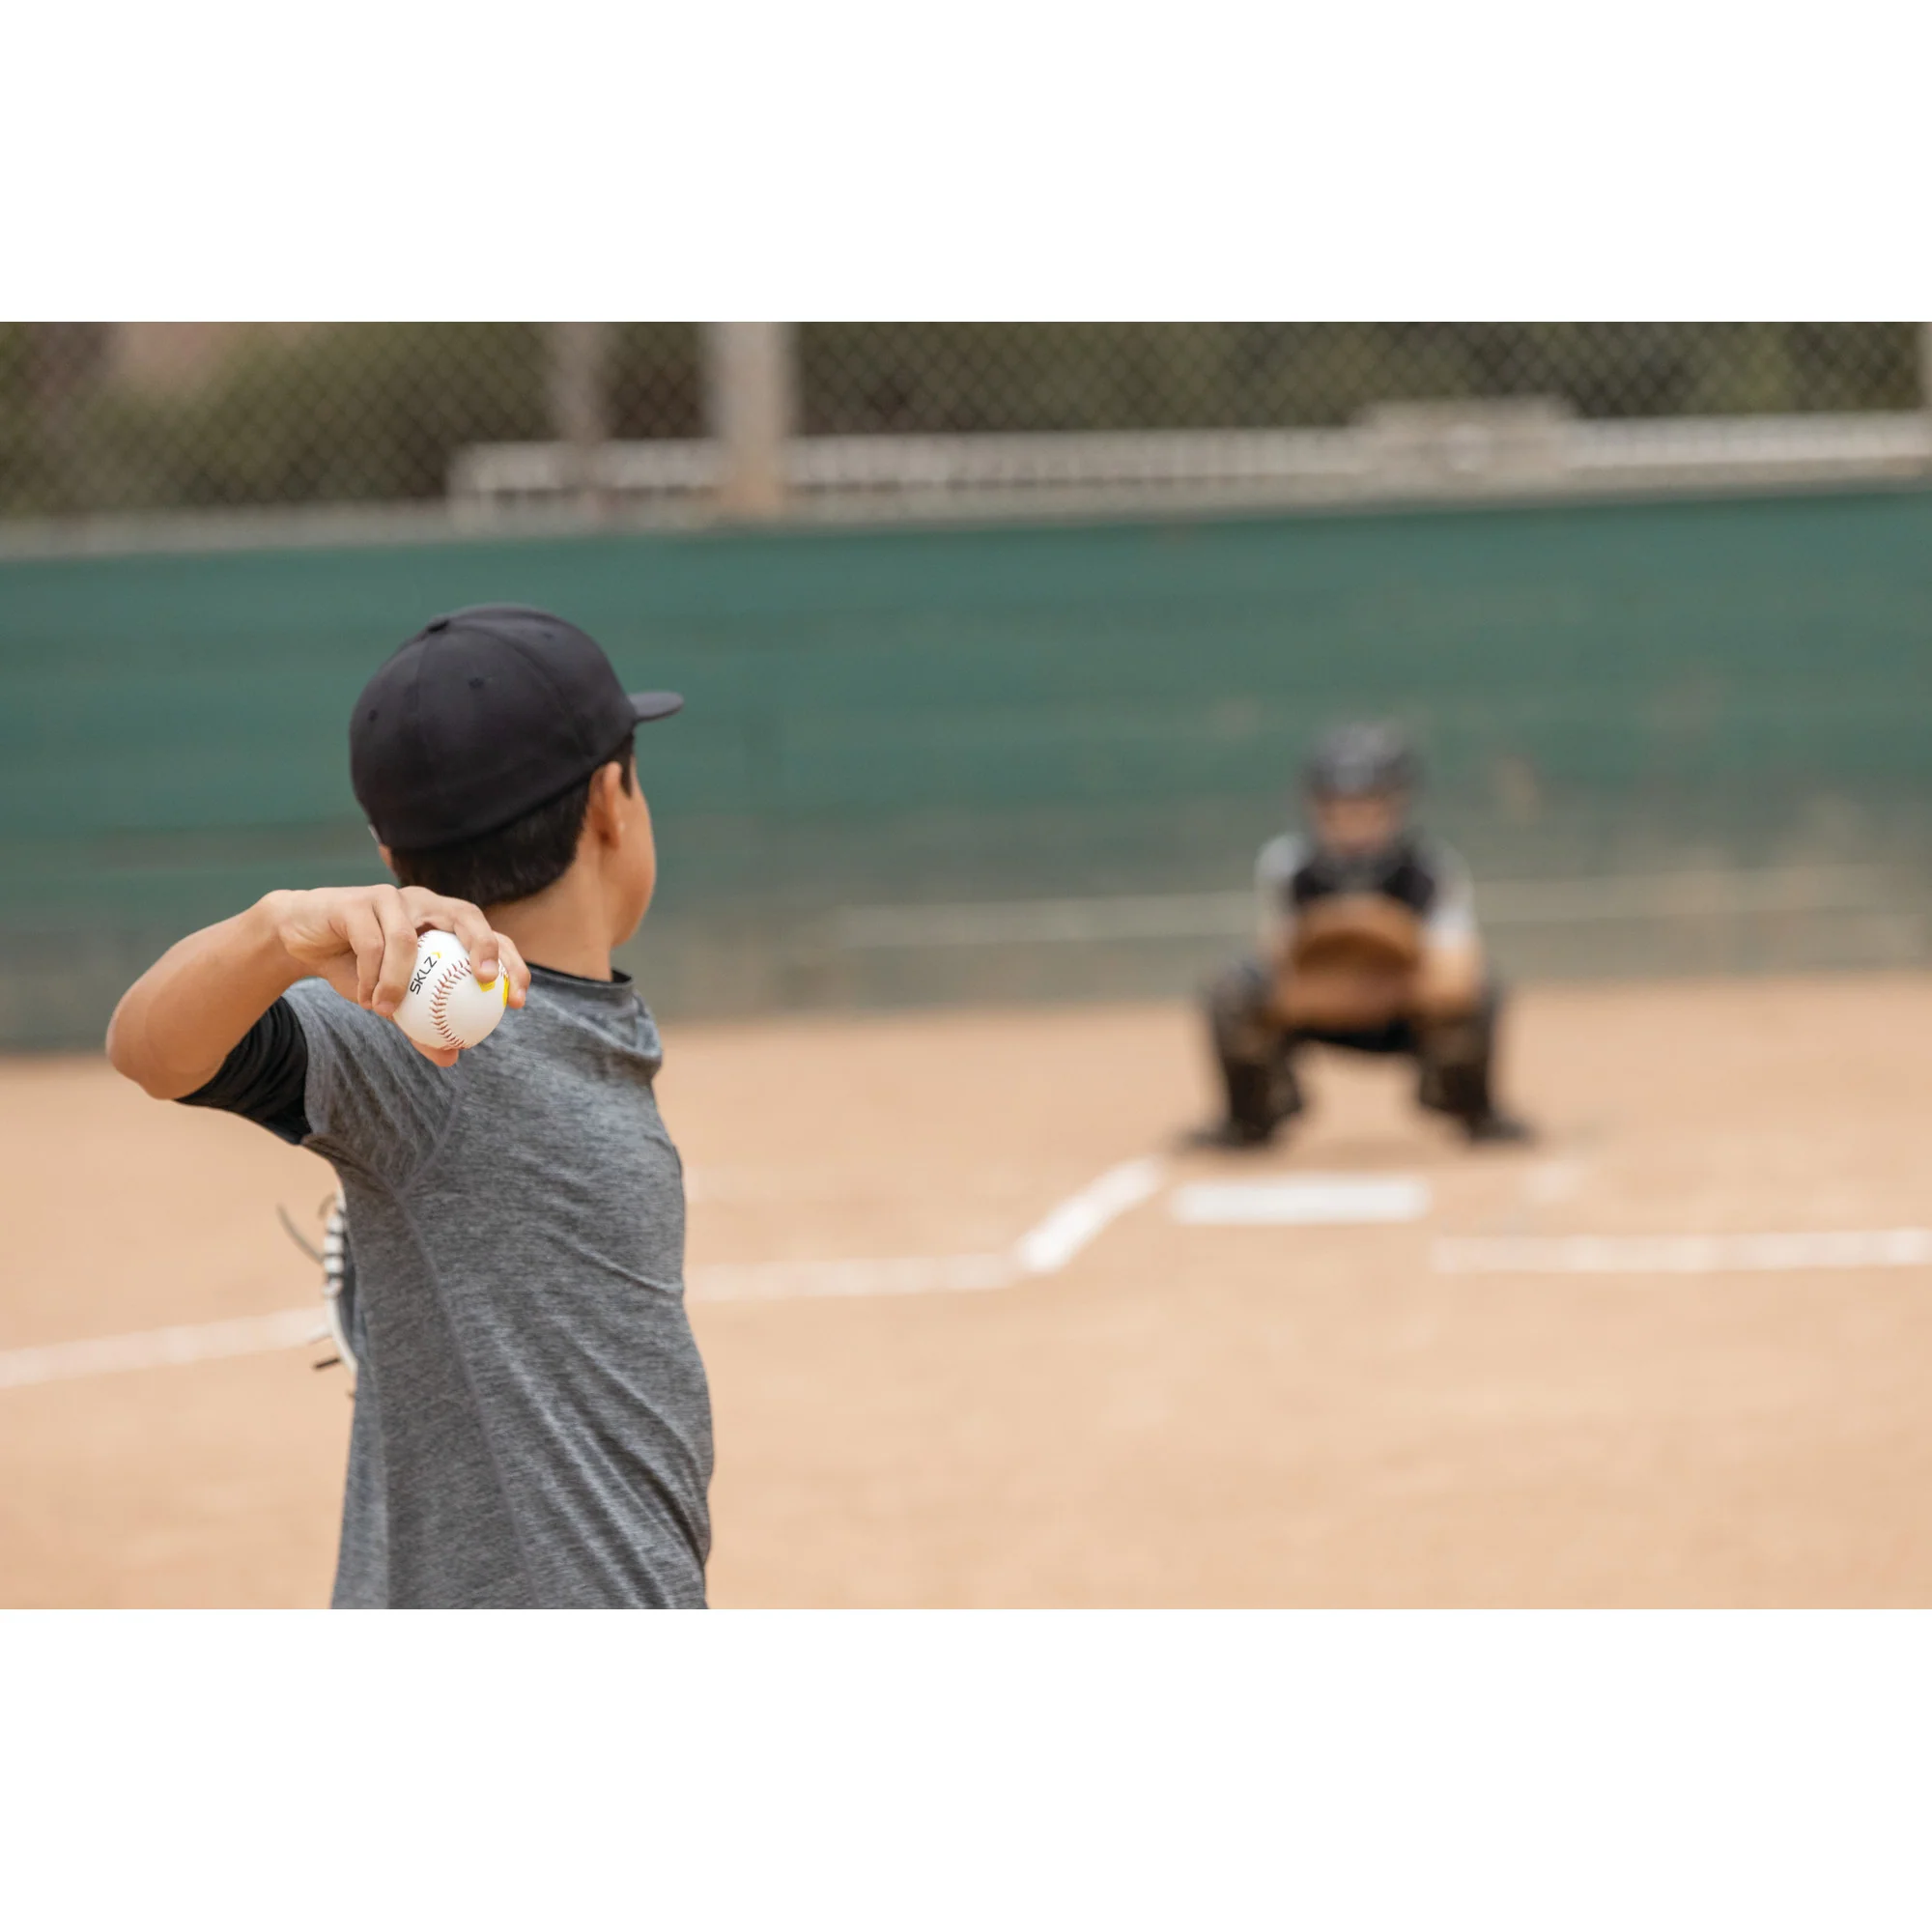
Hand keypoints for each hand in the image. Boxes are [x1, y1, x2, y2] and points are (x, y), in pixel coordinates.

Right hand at [263, 885, 530, 1064]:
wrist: (303, 941)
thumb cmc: (359, 969)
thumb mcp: (394, 1002)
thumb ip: (423, 1026)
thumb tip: (452, 1057)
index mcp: (444, 922)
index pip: (491, 936)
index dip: (511, 963)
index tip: (517, 1001)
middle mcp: (425, 903)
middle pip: (466, 915)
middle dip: (484, 945)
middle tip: (485, 981)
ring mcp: (392, 897)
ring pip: (407, 938)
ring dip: (398, 980)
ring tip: (389, 1012)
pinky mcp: (357, 901)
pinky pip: (369, 942)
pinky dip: (369, 975)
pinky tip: (365, 999)